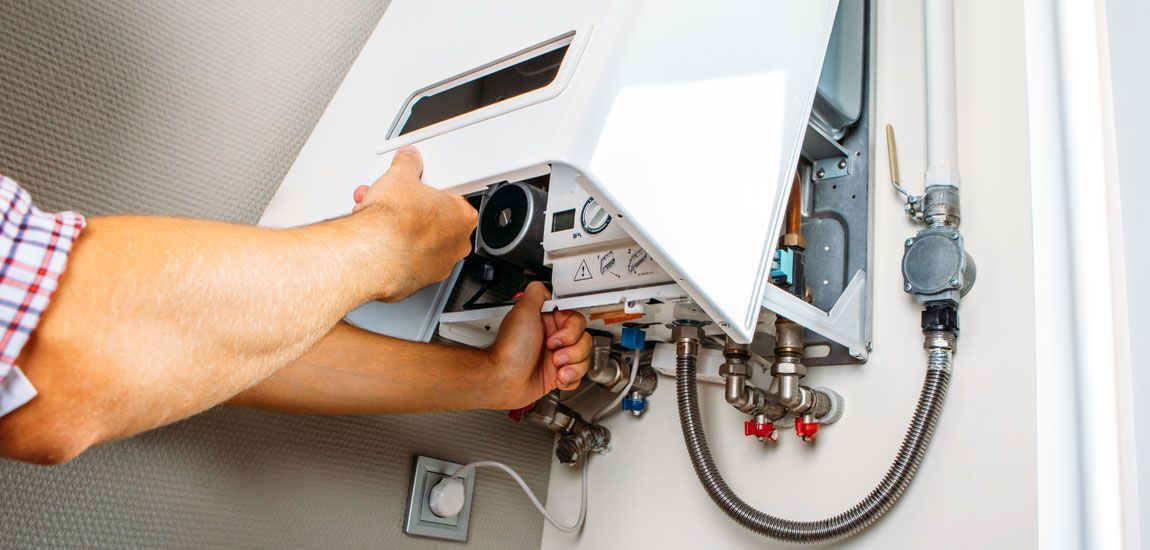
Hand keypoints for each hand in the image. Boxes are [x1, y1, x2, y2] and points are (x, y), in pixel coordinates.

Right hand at [351, 146, 477, 301]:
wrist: (371, 254)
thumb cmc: (393, 222)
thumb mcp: (400, 176)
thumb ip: (408, 164)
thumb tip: (408, 159)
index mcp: (462, 216)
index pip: (451, 197)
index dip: (429, 190)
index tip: (416, 187)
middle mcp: (456, 245)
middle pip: (433, 220)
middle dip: (410, 209)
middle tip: (392, 202)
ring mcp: (438, 266)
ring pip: (418, 240)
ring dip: (398, 228)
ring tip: (377, 217)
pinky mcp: (418, 280)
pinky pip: (407, 259)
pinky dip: (393, 249)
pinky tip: (377, 238)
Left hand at [487, 282, 591, 409]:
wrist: (504, 379)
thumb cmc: (511, 349)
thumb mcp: (522, 309)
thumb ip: (536, 292)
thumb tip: (544, 287)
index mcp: (547, 323)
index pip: (576, 320)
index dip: (571, 330)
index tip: (557, 336)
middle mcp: (554, 339)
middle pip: (584, 339)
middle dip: (571, 349)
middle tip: (553, 352)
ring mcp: (558, 358)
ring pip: (584, 358)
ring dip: (572, 364)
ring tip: (555, 367)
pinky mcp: (559, 376)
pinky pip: (579, 375)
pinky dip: (570, 378)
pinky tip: (558, 377)